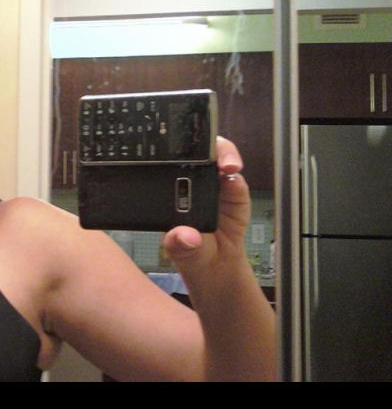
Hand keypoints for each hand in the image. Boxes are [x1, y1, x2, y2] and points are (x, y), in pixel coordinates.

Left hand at [161, 136, 250, 271]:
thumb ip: (177, 243)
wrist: (214, 263)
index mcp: (171, 187)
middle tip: (209, 154)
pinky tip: (234, 181)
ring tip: (228, 165)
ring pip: (221, 157)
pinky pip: (237, 181)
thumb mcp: (177, 249)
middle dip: (204, 144)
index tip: (177, 152)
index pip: (171, 160)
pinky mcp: (235, 192)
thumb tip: (183, 236)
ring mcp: (215, 183)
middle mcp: (193, 180)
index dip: (174, 151)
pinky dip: (236, 179)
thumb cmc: (188, 249)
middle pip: (198, 150)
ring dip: (225, 156)